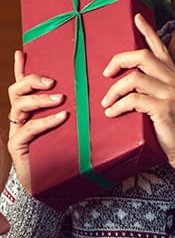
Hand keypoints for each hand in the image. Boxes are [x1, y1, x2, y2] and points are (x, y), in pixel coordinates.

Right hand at [7, 49, 67, 192]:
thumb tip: (95, 102)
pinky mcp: (18, 146)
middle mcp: (19, 118)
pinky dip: (45, 121)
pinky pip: (28, 129)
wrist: (48, 186)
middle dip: (32, 81)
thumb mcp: (69, 132)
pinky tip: (61, 118)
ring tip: (60, 99)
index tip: (22, 51)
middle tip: (53, 81)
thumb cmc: (61, 157)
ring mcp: (16, 131)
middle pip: (16, 90)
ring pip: (19, 106)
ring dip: (40, 100)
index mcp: (29, 112)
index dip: (20, 68)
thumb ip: (73, 117)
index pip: (22, 85)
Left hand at [100, 14, 174, 171]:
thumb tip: (130, 79)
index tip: (136, 18)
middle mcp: (173, 82)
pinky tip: (112, 112)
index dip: (148, 32)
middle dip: (118, 61)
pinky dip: (117, 106)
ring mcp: (170, 94)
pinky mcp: (163, 108)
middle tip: (106, 73)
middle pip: (142, 56)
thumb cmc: (174, 128)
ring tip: (106, 102)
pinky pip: (133, 99)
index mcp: (174, 78)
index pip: (160, 49)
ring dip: (114, 90)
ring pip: (134, 78)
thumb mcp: (168, 102)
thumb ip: (155, 88)